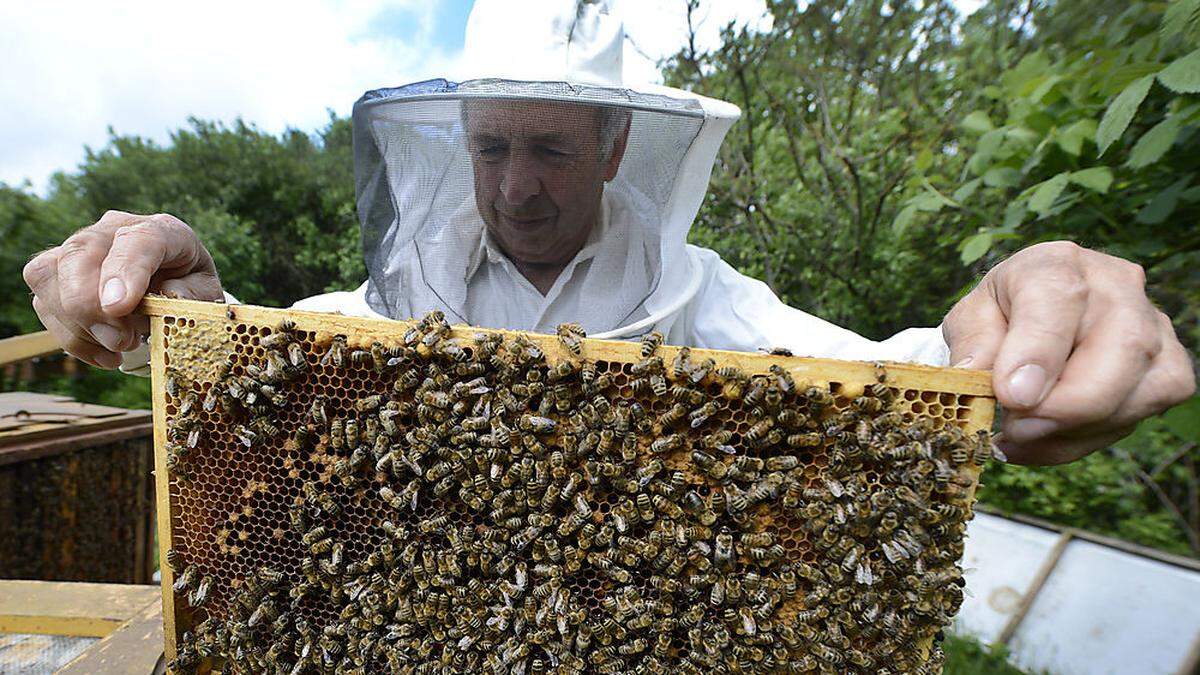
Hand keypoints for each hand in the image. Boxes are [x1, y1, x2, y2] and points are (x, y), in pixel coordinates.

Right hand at [22, 210, 223, 368]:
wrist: (174, 284)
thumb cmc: (190, 288)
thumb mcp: (206, 295)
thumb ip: (191, 296)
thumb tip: (164, 296)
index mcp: (163, 230)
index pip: (137, 239)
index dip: (124, 271)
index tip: (118, 307)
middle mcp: (114, 229)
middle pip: (79, 252)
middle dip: (91, 306)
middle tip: (123, 342)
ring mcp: (80, 247)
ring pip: (48, 275)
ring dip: (79, 324)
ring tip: (121, 347)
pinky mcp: (56, 272)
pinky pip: (43, 303)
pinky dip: (72, 337)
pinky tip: (105, 354)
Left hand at [942, 241, 1194, 464]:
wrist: (1029, 317)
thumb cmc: (1000, 316)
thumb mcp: (971, 321)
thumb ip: (976, 346)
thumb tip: (989, 379)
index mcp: (1056, 263)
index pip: (1060, 298)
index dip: (1038, 352)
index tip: (1012, 396)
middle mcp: (1115, 285)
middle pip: (1122, 346)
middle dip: (1067, 405)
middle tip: (1016, 430)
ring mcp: (1151, 324)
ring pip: (1141, 388)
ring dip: (1076, 429)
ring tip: (1024, 436)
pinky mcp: (1169, 365)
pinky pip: (1147, 410)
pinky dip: (1093, 437)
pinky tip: (1053, 437)